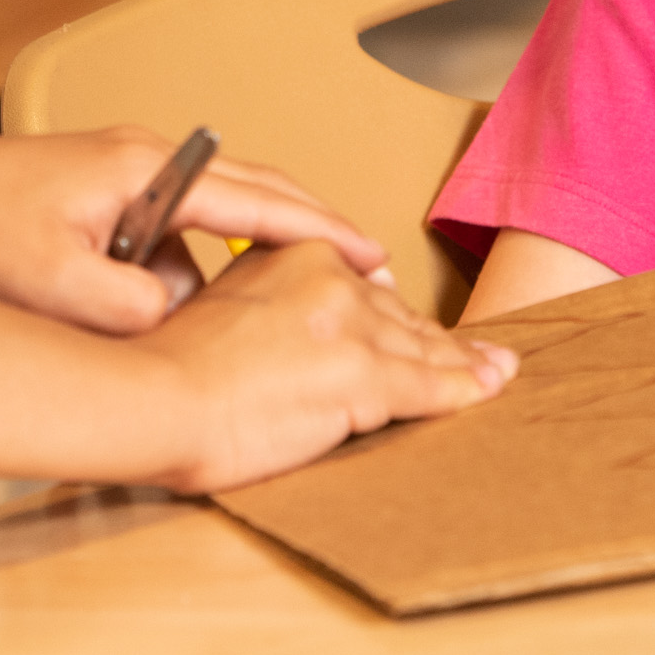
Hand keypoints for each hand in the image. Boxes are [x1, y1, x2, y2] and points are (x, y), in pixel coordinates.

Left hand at [0, 129, 393, 335]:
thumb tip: (185, 316)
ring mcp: (103, 176)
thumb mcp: (62, 290)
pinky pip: (153, 236)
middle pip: (245, 193)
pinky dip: (177, 270)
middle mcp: (130, 158)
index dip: (322, 231)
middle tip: (358, 273)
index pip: (259, 196)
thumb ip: (140, 309)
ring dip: (228, 264)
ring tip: (267, 312)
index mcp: (139, 167)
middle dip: (301, 233)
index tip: (373, 255)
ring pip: (196, 224)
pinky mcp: (74, 201)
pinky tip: (171, 315)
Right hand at [133, 242, 515, 493]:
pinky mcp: (363, 377)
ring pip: (420, 348)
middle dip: (437, 339)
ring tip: (496, 371)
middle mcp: (332, 281)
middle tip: (477, 356)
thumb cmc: (172, 365)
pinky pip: (428, 386)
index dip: (397, 313)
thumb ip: (273, 293)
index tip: (418, 326)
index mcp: (297, 255)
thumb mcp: (222, 302)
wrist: (157, 398)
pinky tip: (487, 390)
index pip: (365, 285)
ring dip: (463, 365)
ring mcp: (351, 328)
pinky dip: (464, 390)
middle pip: (399, 316)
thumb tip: (308, 301)